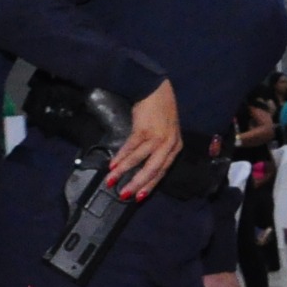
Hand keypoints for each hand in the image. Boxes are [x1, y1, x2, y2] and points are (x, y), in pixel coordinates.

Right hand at [109, 81, 183, 199]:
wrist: (156, 90)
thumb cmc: (159, 111)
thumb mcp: (165, 132)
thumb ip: (158, 149)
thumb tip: (141, 167)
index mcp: (175, 147)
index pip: (163, 171)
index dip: (150, 185)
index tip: (139, 196)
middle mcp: (169, 144)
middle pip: (153, 170)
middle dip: (137, 184)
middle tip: (124, 194)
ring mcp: (158, 137)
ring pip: (140, 160)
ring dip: (124, 171)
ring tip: (111, 180)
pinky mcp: (145, 129)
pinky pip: (131, 147)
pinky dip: (121, 157)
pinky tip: (113, 165)